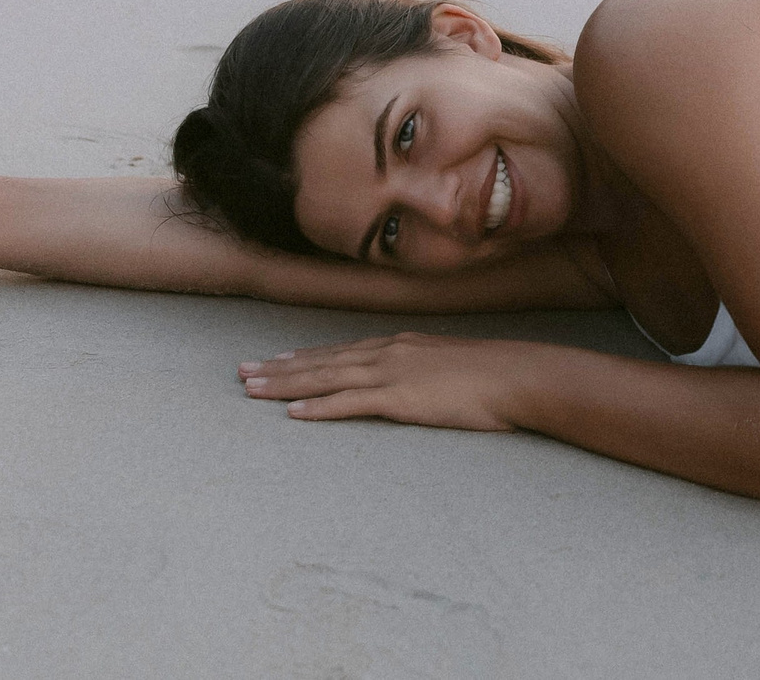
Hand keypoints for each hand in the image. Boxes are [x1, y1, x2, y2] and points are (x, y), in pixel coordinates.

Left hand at [237, 332, 544, 431]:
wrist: (517, 376)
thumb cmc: (491, 375)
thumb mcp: (448, 364)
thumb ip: (421, 369)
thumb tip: (411, 381)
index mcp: (397, 345)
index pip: (339, 352)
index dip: (302, 357)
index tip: (273, 360)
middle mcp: (386, 352)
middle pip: (321, 361)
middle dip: (279, 368)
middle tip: (242, 372)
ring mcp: (391, 373)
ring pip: (325, 378)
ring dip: (285, 385)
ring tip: (252, 390)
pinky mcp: (399, 398)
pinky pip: (349, 403)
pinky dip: (318, 407)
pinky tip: (293, 414)